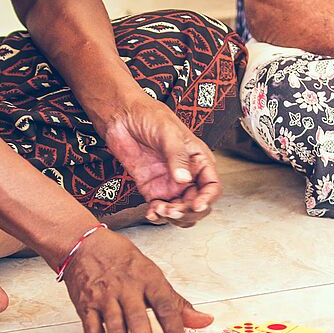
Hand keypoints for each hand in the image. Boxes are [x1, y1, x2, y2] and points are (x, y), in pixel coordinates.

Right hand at [64, 227, 212, 332]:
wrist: (84, 245)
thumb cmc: (123, 260)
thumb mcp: (153, 274)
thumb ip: (177, 303)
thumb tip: (205, 321)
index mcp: (148, 278)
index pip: (166, 307)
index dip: (175, 331)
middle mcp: (126, 287)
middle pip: (138, 321)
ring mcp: (104, 296)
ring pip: (114, 329)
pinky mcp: (85, 305)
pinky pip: (92, 332)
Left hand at [103, 94, 221, 227]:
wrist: (121, 115)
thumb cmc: (149, 115)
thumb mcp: (168, 132)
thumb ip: (177, 157)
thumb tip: (184, 179)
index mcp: (199, 160)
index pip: (212, 187)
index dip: (207, 199)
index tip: (196, 205)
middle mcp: (187, 175)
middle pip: (197, 204)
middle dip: (187, 212)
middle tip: (173, 210)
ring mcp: (170, 184)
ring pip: (180, 211)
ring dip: (173, 216)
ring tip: (159, 209)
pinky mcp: (152, 189)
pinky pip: (159, 209)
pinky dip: (157, 216)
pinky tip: (151, 212)